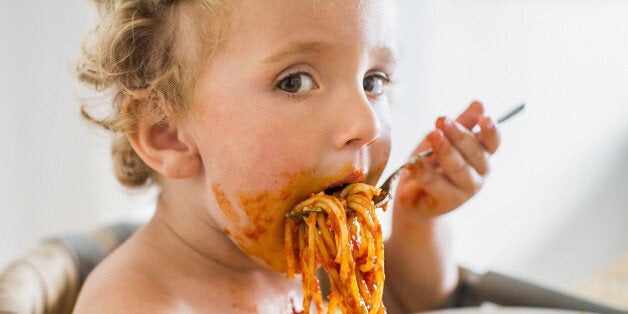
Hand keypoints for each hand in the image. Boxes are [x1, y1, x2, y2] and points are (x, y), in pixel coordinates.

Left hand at [393, 101, 499, 218]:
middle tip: (441, 120)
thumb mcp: (445, 139)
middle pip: (474, 152)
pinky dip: (424, 172)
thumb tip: (480, 104)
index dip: (491, 131)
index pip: (493, 142)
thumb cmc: (433, 164)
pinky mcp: (446, 203)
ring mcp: (464, 191)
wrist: (415, 198)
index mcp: (482, 156)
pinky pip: (435, 185)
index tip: (485, 118)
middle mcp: (478, 174)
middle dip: (458, 135)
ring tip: (432, 135)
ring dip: (444, 150)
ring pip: (457, 168)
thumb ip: (461, 124)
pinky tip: (414, 163)